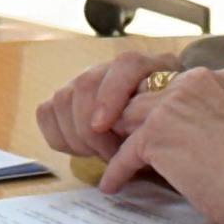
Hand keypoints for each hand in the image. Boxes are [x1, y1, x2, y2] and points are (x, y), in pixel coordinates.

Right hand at [36, 46, 178, 160]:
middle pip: (86, 83)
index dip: (110, 93)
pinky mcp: (69, 98)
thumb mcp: (177, 130)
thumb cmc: (173, 132)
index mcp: (152, 67)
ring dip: (75, 134)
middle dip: (90, 127)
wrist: (166, 128)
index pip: (125, 65)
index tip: (102, 126)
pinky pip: (46, 112)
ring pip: (63, 98)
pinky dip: (58, 134)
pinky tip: (80, 150)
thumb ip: (162, 130)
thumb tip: (136, 149)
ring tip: (97, 154)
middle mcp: (115, 68)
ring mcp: (88, 81)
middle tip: (110, 157)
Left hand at [94, 63, 223, 223]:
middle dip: (129, 120)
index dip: (154, 106)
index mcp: (216, 77)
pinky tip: (113, 185)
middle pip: (141, 95)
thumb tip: (189, 136)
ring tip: (107, 159)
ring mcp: (171, 105)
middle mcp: (192, 81)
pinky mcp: (156, 134)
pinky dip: (116, 171)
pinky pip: (125, 152)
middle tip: (117, 142)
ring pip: (126, 118)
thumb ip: (211, 115)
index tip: (143, 125)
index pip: (168, 84)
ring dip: (116, 142)